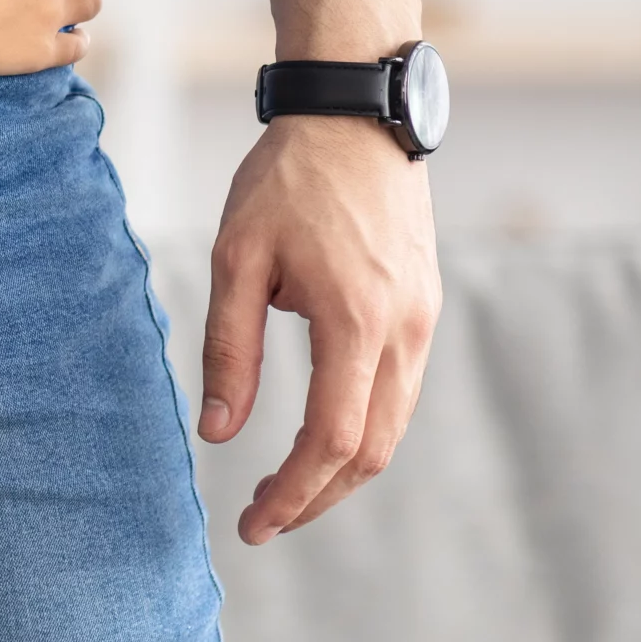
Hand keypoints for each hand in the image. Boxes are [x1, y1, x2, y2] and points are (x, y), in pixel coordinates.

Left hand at [201, 114, 438, 543]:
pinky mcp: (423, 306)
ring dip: (342, 467)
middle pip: (371, 449)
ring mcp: (423, 318)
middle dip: (318, 496)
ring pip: (392, 425)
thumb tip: (217, 432)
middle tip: (263, 521)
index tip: (253, 524)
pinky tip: (319, 435)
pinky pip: (398, 390)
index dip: (293, 492)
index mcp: (357, 321)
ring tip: (286, 489)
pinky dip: (362, 426)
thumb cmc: (286, 181)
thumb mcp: (236, 259)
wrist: (354, 116)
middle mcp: (404, 330)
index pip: (331, 439)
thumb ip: (229, 349)